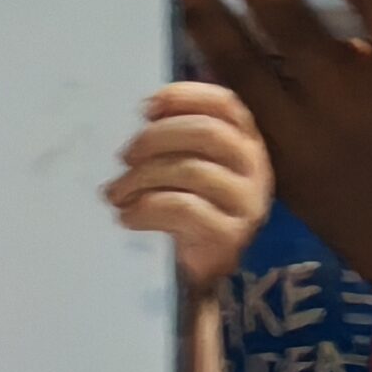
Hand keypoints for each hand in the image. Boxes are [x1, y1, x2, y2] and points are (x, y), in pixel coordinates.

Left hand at [106, 80, 273, 288]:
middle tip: (124, 155)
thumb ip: (178, 136)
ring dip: (142, 178)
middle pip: (206, 133)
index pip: (225, 103)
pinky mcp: (230, 235)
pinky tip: (127, 216)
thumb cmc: (189, 208)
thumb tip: (148, 108)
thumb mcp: (188, 165)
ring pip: (191, 170)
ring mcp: (247, 202)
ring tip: (115, 192)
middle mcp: (255, 166)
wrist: (199, 274)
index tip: (145, 107)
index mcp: (247, 140)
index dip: (186, 97)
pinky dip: (148, 208)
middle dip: (157, 138)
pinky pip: (184, 208)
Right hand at [181, 0, 371, 287]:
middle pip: (249, 38)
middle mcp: (305, 117)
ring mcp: (354, 100)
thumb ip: (270, 121)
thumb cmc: (355, 213)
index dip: (198, 21)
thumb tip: (248, 52)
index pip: (223, 72)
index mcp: (272, 141)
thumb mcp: (292, 174)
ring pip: (298, 25)